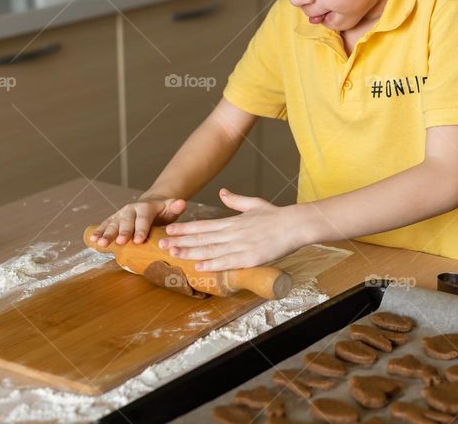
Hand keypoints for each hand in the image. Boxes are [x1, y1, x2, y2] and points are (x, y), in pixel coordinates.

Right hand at [91, 196, 187, 246]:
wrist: (151, 205)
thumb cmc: (162, 211)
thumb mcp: (171, 208)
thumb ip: (175, 207)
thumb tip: (182, 203)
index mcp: (146, 207)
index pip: (143, 219)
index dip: (140, 229)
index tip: (138, 240)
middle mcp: (131, 209)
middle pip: (126, 221)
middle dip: (123, 232)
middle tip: (120, 242)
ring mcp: (121, 214)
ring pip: (113, 224)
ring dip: (107, 234)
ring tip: (101, 243)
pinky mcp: (113, 220)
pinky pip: (105, 225)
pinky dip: (99, 232)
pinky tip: (93, 240)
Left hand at [157, 188, 307, 270]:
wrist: (295, 224)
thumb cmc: (276, 215)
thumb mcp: (254, 204)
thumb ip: (236, 200)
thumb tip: (223, 192)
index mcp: (232, 222)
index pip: (203, 226)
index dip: (185, 229)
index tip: (169, 231)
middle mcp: (233, 233)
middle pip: (202, 238)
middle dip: (181, 242)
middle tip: (161, 245)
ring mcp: (241, 246)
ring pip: (211, 250)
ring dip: (191, 253)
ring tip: (173, 254)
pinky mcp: (251, 258)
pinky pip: (228, 262)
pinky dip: (213, 264)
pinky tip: (199, 266)